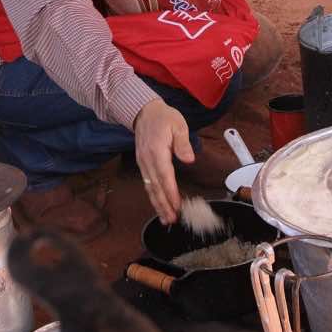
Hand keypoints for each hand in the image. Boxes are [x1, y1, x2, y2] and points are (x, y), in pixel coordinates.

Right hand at [134, 99, 193, 223]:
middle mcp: (147, 159)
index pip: (164, 175)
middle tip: (171, 219)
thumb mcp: (178, 125)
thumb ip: (183, 143)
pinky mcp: (142, 164)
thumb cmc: (163, 118)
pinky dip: (153, 196)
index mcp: (156, 150)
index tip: (177, 205)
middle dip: (163, 204)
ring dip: (157, 204)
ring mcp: (142, 163)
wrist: (144, 112)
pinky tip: (159, 205)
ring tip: (165, 219)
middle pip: (154, 186)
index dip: (170, 192)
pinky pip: (147, 183)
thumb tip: (189, 159)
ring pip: (149, 187)